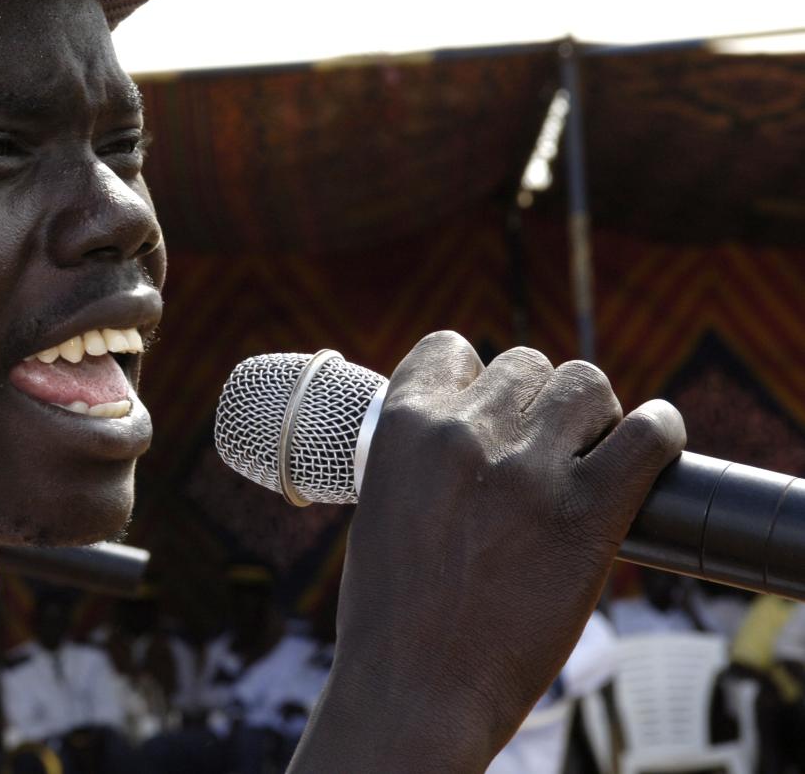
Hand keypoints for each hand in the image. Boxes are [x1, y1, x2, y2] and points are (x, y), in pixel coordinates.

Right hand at [291, 331, 685, 770]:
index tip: (487, 410)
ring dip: (591, 414)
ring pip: (585, 384)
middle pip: (526, 364)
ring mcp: (529, 472)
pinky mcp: (588, 515)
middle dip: (537, 401)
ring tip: (588, 454)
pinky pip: (647, 435)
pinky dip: (658, 431)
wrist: (415, 690)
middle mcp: (465, 434)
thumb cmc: (390, 612)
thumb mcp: (381, 508)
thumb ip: (421, 458)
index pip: (450, 349)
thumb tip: (472, 432)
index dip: (473, 376)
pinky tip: (650, 444)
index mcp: (402, 427)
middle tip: (543, 448)